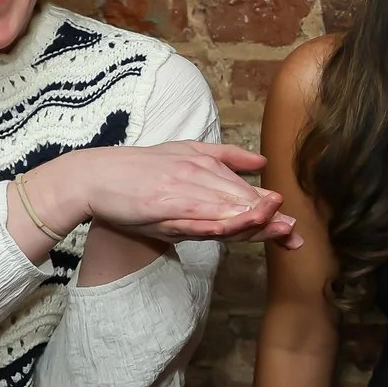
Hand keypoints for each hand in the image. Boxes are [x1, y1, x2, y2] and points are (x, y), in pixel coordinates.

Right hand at [30, 142, 300, 247]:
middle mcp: (196, 177)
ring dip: (250, 219)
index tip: (292, 226)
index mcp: (205, 166)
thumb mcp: (184, 153)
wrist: (94, 176)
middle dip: (268, 218)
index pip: (243, 191)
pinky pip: (194, 218)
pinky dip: (217, 222)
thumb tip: (262, 161)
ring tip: (277, 228)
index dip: (269, 209)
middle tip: (293, 233)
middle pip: (238, 201)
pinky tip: (236, 228)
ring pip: (221, 209)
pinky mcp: (162, 207)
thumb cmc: (140, 169)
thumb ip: (224, 156)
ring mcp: (180, 192)